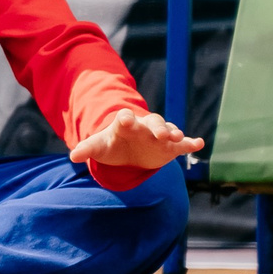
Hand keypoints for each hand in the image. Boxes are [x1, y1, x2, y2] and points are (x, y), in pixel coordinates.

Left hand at [69, 107, 202, 173]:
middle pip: (153, 122)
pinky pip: (183, 144)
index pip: (126, 117)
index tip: (126, 119)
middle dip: (157, 126)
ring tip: (178, 137)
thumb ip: (87, 149)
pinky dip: (191, 143)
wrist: (127, 151)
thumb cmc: (112, 145)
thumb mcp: (98, 147)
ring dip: (174, 132)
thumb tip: (73, 156)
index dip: (126, 118)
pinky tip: (199, 143)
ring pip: (169, 129)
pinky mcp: (171, 147)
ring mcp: (159, 135)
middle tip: (162, 133)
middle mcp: (144, 127)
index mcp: (125, 124)